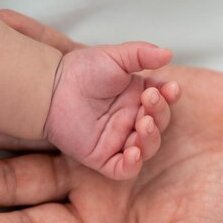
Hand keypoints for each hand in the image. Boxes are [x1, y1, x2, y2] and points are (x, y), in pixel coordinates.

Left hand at [47, 42, 179, 179]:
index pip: (163, 100)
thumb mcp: (116, 57)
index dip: (170, 96)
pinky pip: (124, 169)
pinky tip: (134, 153)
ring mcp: (118, 140)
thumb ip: (142, 54)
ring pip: (147, 147)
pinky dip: (133, 164)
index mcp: (137, 97)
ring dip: (151, 138)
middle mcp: (131, 120)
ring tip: (144, 123)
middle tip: (149, 99)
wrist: (51, 88)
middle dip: (160, 113)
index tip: (171, 88)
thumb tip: (168, 53)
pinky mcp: (102, 158)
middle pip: (159, 124)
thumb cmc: (82, 70)